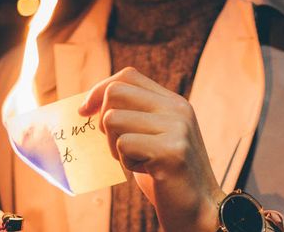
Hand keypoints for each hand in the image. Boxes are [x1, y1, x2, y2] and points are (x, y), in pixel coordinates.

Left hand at [79, 67, 225, 231]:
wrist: (199, 208)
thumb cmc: (165, 173)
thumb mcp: (151, 135)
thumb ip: (131, 115)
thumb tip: (87, 106)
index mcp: (173, 102)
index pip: (127, 76)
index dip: (99, 90)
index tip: (85, 111)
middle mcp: (177, 109)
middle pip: (115, 92)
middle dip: (103, 121)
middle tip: (117, 145)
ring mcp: (177, 128)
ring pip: (113, 119)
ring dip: (115, 146)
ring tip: (136, 160)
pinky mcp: (171, 151)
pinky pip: (124, 145)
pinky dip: (125, 163)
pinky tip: (146, 171)